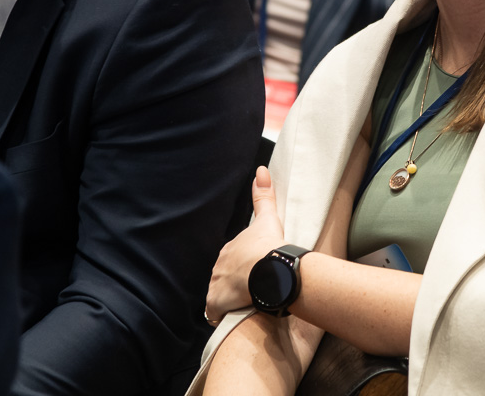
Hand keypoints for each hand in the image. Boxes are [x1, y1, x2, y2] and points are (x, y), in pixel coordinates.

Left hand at [206, 166, 285, 323]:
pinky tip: (234, 313)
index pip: (233, 257)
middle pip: (225, 275)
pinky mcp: (216, 303)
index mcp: (230, 248)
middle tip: (254, 287)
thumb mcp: (268, 218)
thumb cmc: (269, 245)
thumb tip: (260, 170)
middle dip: (236, 281)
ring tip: (246, 301)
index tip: (256, 270)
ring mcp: (216, 284)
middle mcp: (218, 265)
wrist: (268, 269)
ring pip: (220, 292)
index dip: (244, 264)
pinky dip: (222, 313)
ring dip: (229, 297)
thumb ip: (264, 196)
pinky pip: (214, 311)